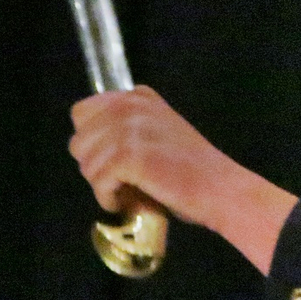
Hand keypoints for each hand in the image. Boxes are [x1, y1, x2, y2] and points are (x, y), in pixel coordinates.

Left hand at [69, 87, 232, 222]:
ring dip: (103, 186)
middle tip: (122, 183)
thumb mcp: (156, 133)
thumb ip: (124, 130)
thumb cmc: (191, 171)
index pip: (82, 113)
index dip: (92, 143)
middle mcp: (130, 105)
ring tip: (129, 194)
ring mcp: (130, 128)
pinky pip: (99, 182)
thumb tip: (84, 149)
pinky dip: (109, 200)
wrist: (220, 190)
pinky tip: (129, 203)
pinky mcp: (129, 155)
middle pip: (80, 141)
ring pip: (86, 164)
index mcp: (137, 97)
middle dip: (96, 167)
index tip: (113, 163)